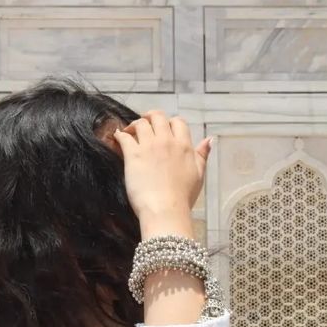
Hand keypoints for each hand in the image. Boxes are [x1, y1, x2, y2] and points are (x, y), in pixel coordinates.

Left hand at [113, 111, 211, 235]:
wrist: (166, 209)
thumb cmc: (183, 197)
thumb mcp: (199, 174)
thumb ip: (202, 155)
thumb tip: (209, 139)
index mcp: (184, 146)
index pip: (178, 122)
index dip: (171, 123)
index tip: (165, 130)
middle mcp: (167, 141)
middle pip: (157, 117)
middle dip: (151, 117)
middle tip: (145, 123)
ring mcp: (149, 147)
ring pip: (140, 123)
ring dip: (134, 125)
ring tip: (130, 132)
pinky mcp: (133, 155)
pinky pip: (124, 137)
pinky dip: (119, 135)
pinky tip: (117, 137)